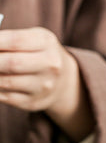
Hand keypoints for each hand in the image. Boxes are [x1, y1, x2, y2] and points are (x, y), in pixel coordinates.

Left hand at [0, 27, 92, 141]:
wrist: (63, 80)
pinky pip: (4, 96)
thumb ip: (10, 40)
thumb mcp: (33, 39)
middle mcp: (50, 65)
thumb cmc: (40, 54)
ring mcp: (43, 86)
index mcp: (47, 43)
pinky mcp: (33, 102)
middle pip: (12, 63)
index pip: (15, 41)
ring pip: (5, 82)